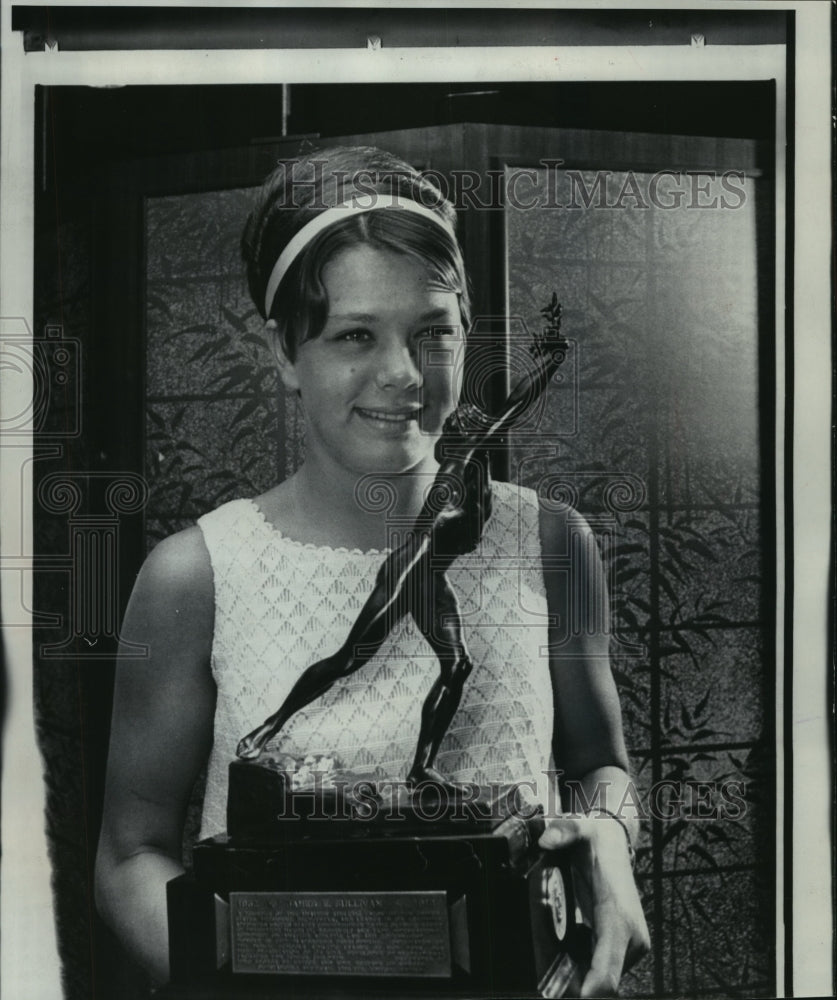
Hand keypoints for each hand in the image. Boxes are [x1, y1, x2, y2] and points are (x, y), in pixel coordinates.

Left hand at [539, 815, 649, 997]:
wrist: (614, 841)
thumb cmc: (598, 841)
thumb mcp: (581, 829)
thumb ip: (564, 831)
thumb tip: (546, 840)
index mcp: (620, 919)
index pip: (607, 972)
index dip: (589, 991)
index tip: (566, 994)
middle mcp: (631, 939)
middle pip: (601, 984)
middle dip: (570, 984)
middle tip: (542, 975)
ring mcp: (629, 946)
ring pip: (599, 980)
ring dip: (574, 975)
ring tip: (547, 959)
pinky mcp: (622, 947)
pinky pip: (599, 969)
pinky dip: (579, 967)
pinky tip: (559, 950)